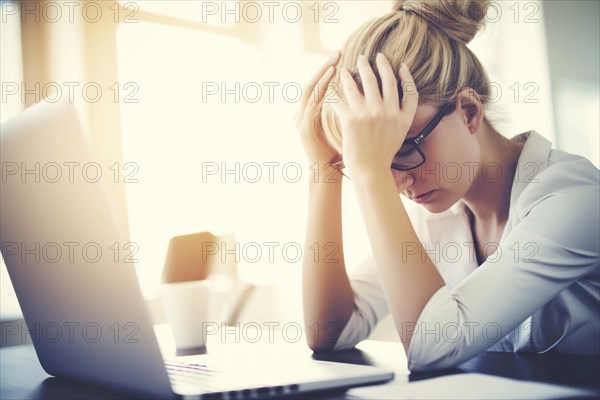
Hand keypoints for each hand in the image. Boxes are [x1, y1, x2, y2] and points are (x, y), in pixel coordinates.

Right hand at [293, 52, 340, 165]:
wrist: (327, 172)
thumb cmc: (338, 151)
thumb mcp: (342, 126)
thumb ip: (345, 110)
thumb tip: (362, 95)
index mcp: (310, 111)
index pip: (320, 84)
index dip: (329, 70)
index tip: (343, 58)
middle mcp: (302, 112)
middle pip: (313, 82)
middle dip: (325, 67)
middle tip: (337, 54)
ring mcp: (301, 119)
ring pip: (310, 89)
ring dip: (322, 75)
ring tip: (334, 64)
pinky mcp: (303, 128)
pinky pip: (311, 103)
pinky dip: (321, 90)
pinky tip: (331, 81)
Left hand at [332, 53, 417, 178]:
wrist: (369, 171)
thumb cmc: (382, 156)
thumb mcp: (399, 135)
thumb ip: (400, 117)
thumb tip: (396, 102)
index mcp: (401, 117)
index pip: (409, 90)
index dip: (407, 76)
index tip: (401, 65)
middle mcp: (387, 112)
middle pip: (384, 80)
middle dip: (376, 65)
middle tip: (367, 57)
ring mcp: (369, 114)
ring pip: (361, 84)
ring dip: (353, 73)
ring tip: (345, 68)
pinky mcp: (351, 119)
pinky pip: (341, 98)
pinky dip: (335, 90)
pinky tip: (331, 85)